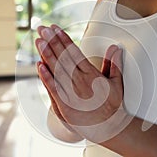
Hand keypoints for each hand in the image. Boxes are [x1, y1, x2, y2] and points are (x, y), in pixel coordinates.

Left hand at [35, 25, 129, 142]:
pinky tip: (39, 65)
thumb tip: (114, 48)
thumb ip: (114, 64)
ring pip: (57, 71)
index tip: (56, 29)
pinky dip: (46, 77)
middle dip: (52, 42)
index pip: (75, 53)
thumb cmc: (112, 106)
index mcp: (92, 75)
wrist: (108, 128)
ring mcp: (72, 94)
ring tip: (39, 41)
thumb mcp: (116, 83)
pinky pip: (53, 89)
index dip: (64, 39)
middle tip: (42, 29)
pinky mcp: (65, 105)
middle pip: (63, 58)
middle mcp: (81, 82)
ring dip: (47, 55)